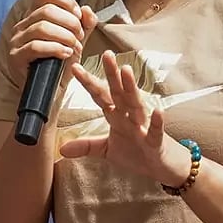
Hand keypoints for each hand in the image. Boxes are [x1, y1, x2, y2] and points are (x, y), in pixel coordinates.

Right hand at [7, 0, 98, 85]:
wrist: (48, 90)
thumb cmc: (59, 63)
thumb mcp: (75, 41)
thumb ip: (84, 25)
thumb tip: (87, 10)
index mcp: (36, 15)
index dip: (65, 1)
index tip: (78, 15)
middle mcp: (24, 24)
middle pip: (47, 10)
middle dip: (70, 22)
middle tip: (79, 37)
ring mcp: (17, 40)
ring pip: (42, 27)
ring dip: (65, 36)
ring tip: (74, 47)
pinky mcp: (16, 56)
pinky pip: (36, 46)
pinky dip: (55, 48)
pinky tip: (66, 54)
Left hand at [59, 50, 193, 187]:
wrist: (161, 168)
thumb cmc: (136, 153)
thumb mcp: (107, 150)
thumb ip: (87, 146)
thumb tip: (61, 149)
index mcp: (116, 116)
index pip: (100, 96)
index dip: (88, 83)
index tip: (75, 67)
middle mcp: (129, 117)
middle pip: (118, 92)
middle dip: (112, 74)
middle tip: (106, 54)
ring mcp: (143, 127)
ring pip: (136, 105)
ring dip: (131, 88)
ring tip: (126, 70)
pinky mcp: (156, 142)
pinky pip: (156, 131)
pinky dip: (157, 122)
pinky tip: (158, 111)